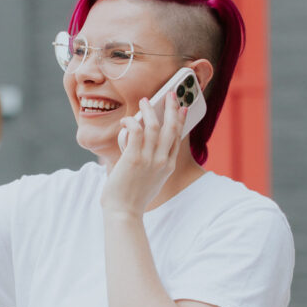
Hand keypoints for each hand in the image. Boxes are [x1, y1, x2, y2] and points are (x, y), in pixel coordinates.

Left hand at [101, 91, 186, 215]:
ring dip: (149, 110)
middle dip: (171, 107)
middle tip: (169, 94)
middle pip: (171, 127)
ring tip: (144, 101)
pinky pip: (136, 131)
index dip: (180, 120)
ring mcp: (149, 159)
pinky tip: (126, 120)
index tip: (182, 107)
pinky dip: (131, 122)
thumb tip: (139, 145)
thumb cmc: (132, 198)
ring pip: (154, 125)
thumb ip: (150, 164)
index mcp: (168, 166)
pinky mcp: (134, 158)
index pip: (177, 137)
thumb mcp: (150, 180)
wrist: (124, 212)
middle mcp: (162, 161)